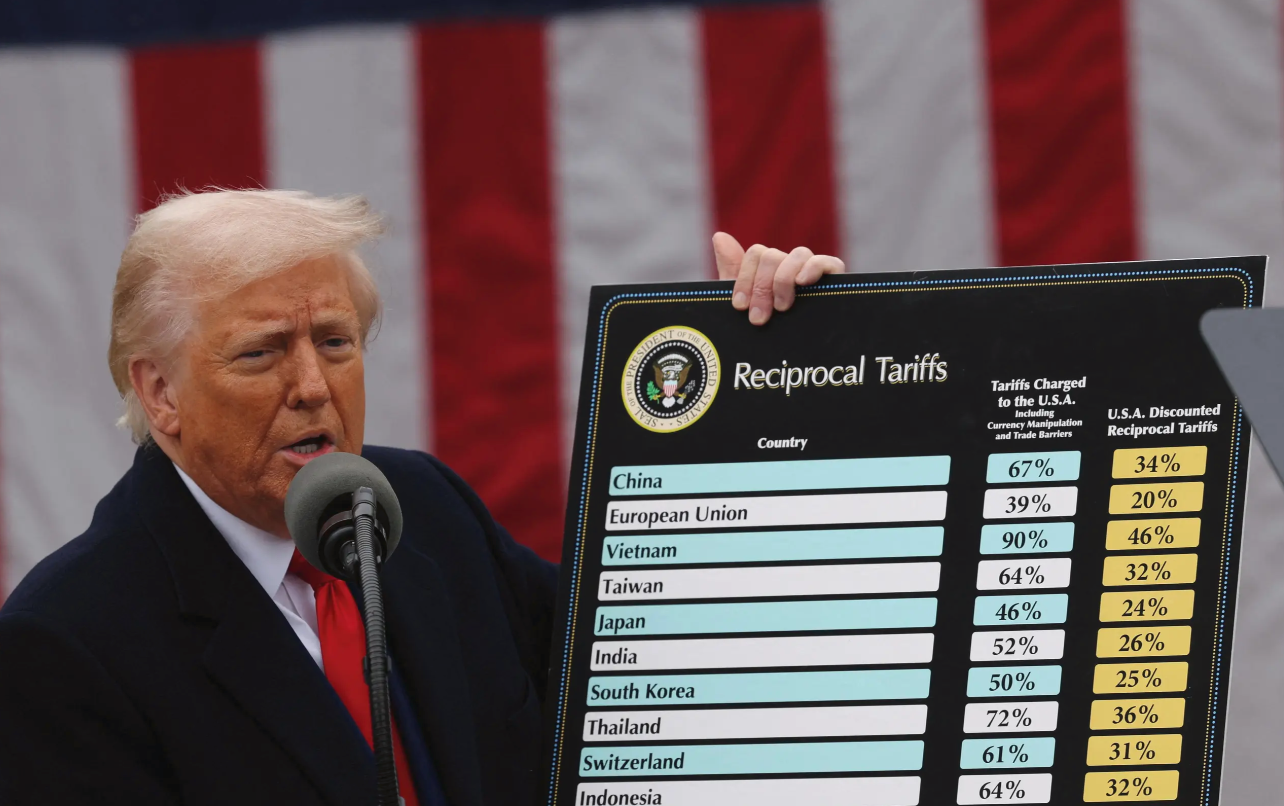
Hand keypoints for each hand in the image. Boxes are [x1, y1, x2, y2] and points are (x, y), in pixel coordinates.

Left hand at [713, 232, 845, 324]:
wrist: (797, 368)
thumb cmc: (769, 334)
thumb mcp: (746, 306)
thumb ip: (732, 272)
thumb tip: (719, 236)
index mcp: (770, 272)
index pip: (756, 254)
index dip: (745, 278)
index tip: (739, 306)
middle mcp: (791, 268)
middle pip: (773, 256)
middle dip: (761, 287)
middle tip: (759, 318)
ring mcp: (814, 274)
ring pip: (799, 254)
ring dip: (783, 280)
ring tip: (781, 307)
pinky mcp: (836, 283)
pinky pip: (829, 262)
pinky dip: (814, 267)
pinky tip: (803, 282)